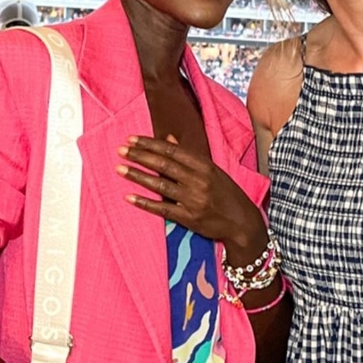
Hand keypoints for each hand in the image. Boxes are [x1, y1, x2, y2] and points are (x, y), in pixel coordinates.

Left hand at [116, 135, 265, 250]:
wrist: (242, 223)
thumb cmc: (227, 194)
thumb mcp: (213, 171)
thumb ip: (190, 157)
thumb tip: (169, 140)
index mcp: (205, 166)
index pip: (172, 151)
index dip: (150, 144)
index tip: (132, 139)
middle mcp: (198, 181)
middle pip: (163, 165)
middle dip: (140, 156)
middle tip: (121, 150)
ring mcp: (193, 200)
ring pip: (160, 185)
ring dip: (137, 176)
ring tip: (119, 169)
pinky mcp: (189, 218)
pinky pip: (162, 209)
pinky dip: (145, 203)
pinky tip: (129, 197)